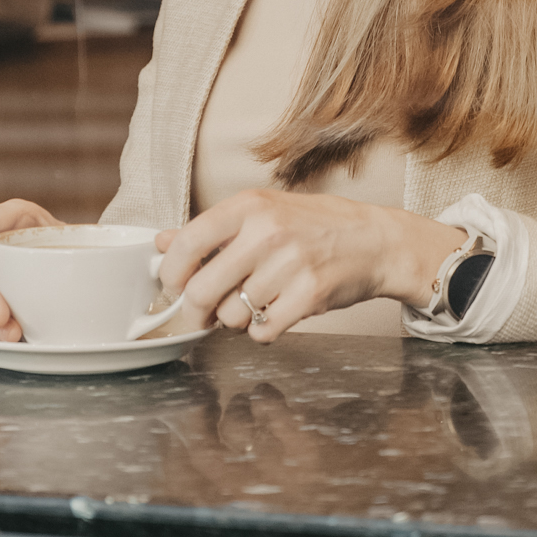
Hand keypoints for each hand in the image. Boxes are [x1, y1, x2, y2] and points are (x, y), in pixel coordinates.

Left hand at [154, 189, 464, 342]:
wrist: (375, 240)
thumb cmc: (314, 226)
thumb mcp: (261, 213)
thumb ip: (209, 230)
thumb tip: (161, 242)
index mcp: (249, 205)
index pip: (186, 244)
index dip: (171, 274)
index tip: (173, 285)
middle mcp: (267, 231)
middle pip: (201, 290)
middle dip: (198, 310)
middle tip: (205, 310)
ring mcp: (290, 263)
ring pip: (231, 316)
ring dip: (236, 319)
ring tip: (256, 301)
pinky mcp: (309, 295)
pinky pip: (262, 331)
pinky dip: (262, 331)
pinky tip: (275, 312)